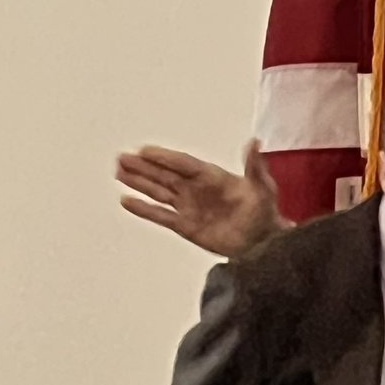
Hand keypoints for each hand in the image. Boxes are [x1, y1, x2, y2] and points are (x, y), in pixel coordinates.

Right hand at [116, 139, 286, 257]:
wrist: (264, 243)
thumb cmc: (265, 213)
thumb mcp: (263, 188)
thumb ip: (255, 166)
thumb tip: (255, 142)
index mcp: (212, 177)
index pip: (183, 164)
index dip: (165, 157)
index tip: (144, 150)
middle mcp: (197, 189)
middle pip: (165, 175)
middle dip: (144, 167)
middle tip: (121, 158)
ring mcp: (190, 207)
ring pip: (159, 192)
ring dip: (139, 182)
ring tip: (119, 172)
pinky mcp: (186, 226)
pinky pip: (161, 216)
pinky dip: (144, 210)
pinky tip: (126, 200)